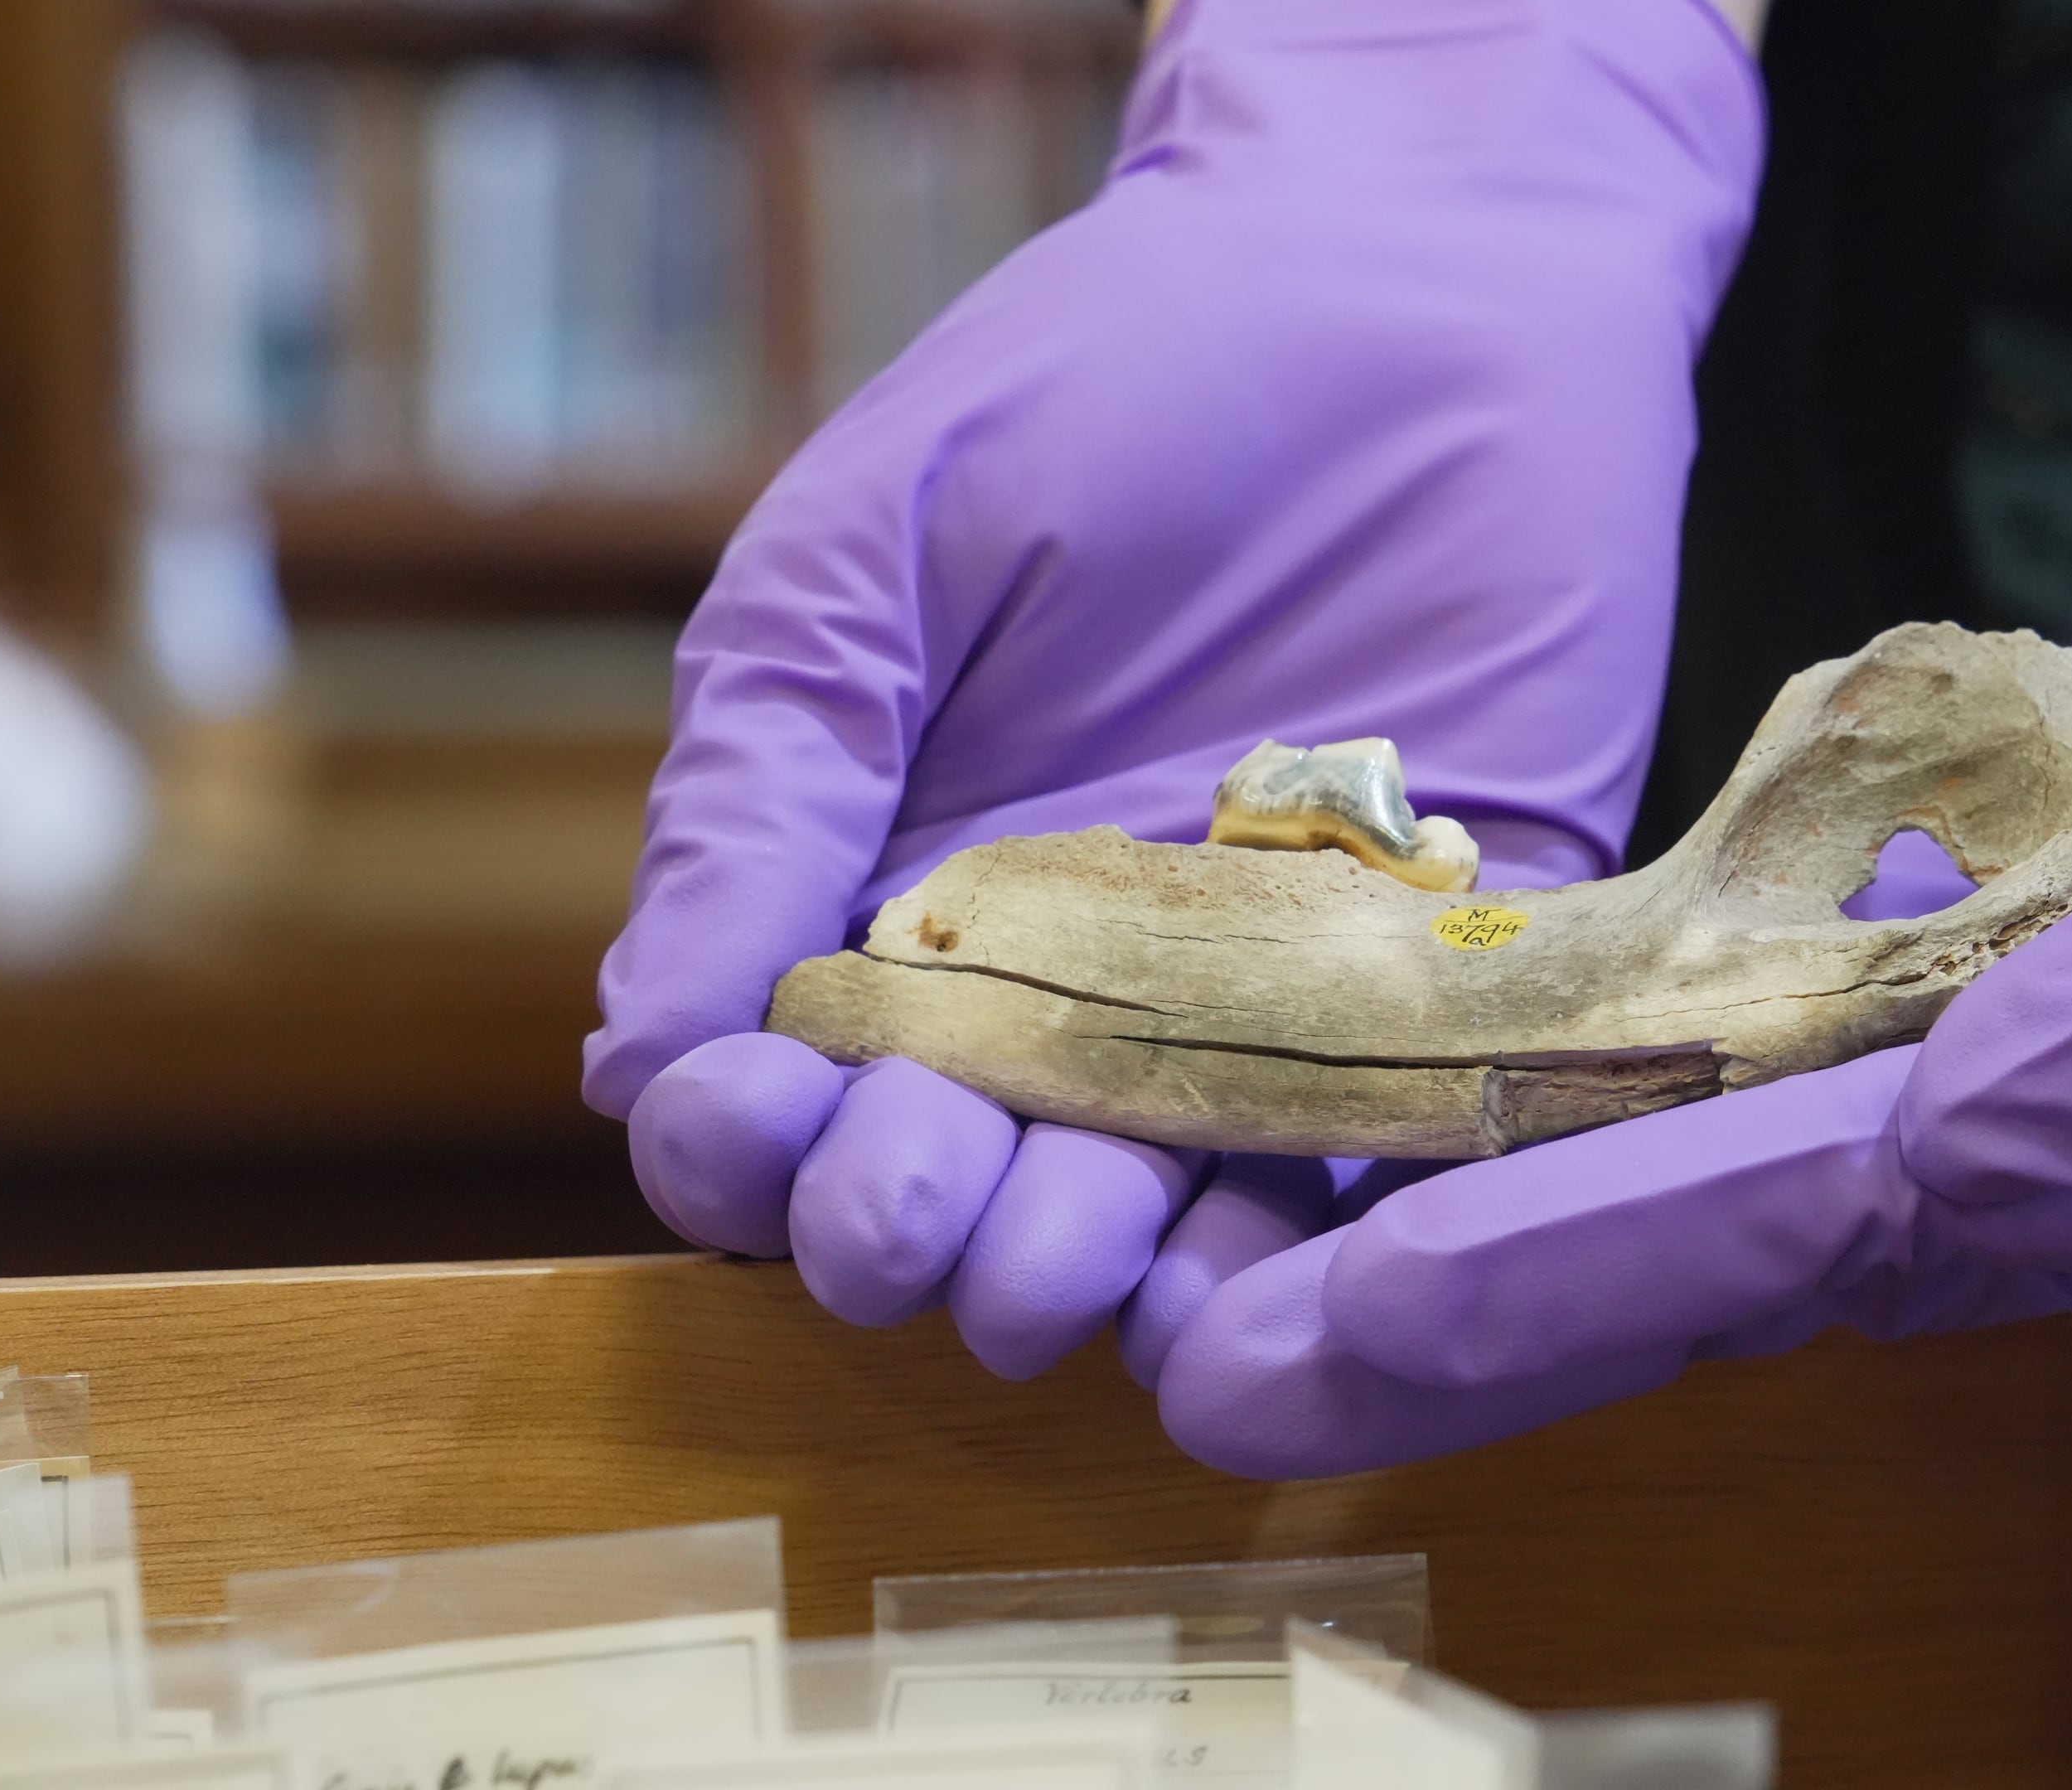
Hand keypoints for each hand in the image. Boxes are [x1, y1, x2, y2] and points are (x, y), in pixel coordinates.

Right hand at [586, 0, 1761, 1370]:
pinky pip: (1367, 1172)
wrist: (1422, 273)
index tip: (749, 1115)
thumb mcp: (881, 550)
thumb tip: (633, 1058)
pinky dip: (1301, 1260)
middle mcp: (1066, 981)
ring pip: (1143, 1223)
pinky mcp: (1438, 990)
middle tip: (913, 1192)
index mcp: (894, 885)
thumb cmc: (1115, 375)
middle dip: (906, 1227)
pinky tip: (1240, 1291)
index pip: (776, 1097)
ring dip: (1080, 1273)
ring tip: (1062, 1249)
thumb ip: (763, 790)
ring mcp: (1252, 1001)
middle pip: (948, 1193)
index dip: (741, 1145)